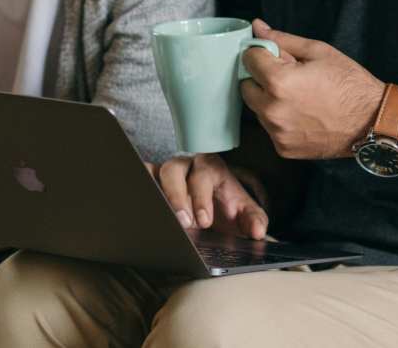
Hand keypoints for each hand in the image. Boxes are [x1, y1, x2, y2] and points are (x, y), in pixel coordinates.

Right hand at [150, 154, 268, 239]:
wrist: (214, 213)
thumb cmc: (226, 207)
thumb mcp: (243, 213)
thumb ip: (254, 219)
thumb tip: (258, 231)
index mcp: (211, 168)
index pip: (203, 176)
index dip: (202, 198)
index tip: (204, 221)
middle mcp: (187, 166)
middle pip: (174, 171)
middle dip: (177, 196)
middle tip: (184, 222)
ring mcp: (167, 173)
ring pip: (155, 173)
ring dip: (158, 195)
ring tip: (162, 219)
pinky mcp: (152, 181)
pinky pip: (141, 177)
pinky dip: (139, 186)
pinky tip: (141, 204)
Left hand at [240, 19, 385, 159]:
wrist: (372, 122)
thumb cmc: (350, 85)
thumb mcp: (319, 52)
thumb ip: (283, 40)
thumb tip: (259, 28)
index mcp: (279, 81)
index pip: (249, 59)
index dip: (261, 53)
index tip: (275, 56)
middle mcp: (272, 110)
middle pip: (246, 86)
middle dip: (261, 78)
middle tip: (288, 76)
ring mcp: (277, 132)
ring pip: (257, 108)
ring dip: (269, 100)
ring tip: (299, 97)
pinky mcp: (283, 148)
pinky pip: (270, 128)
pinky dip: (280, 120)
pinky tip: (302, 114)